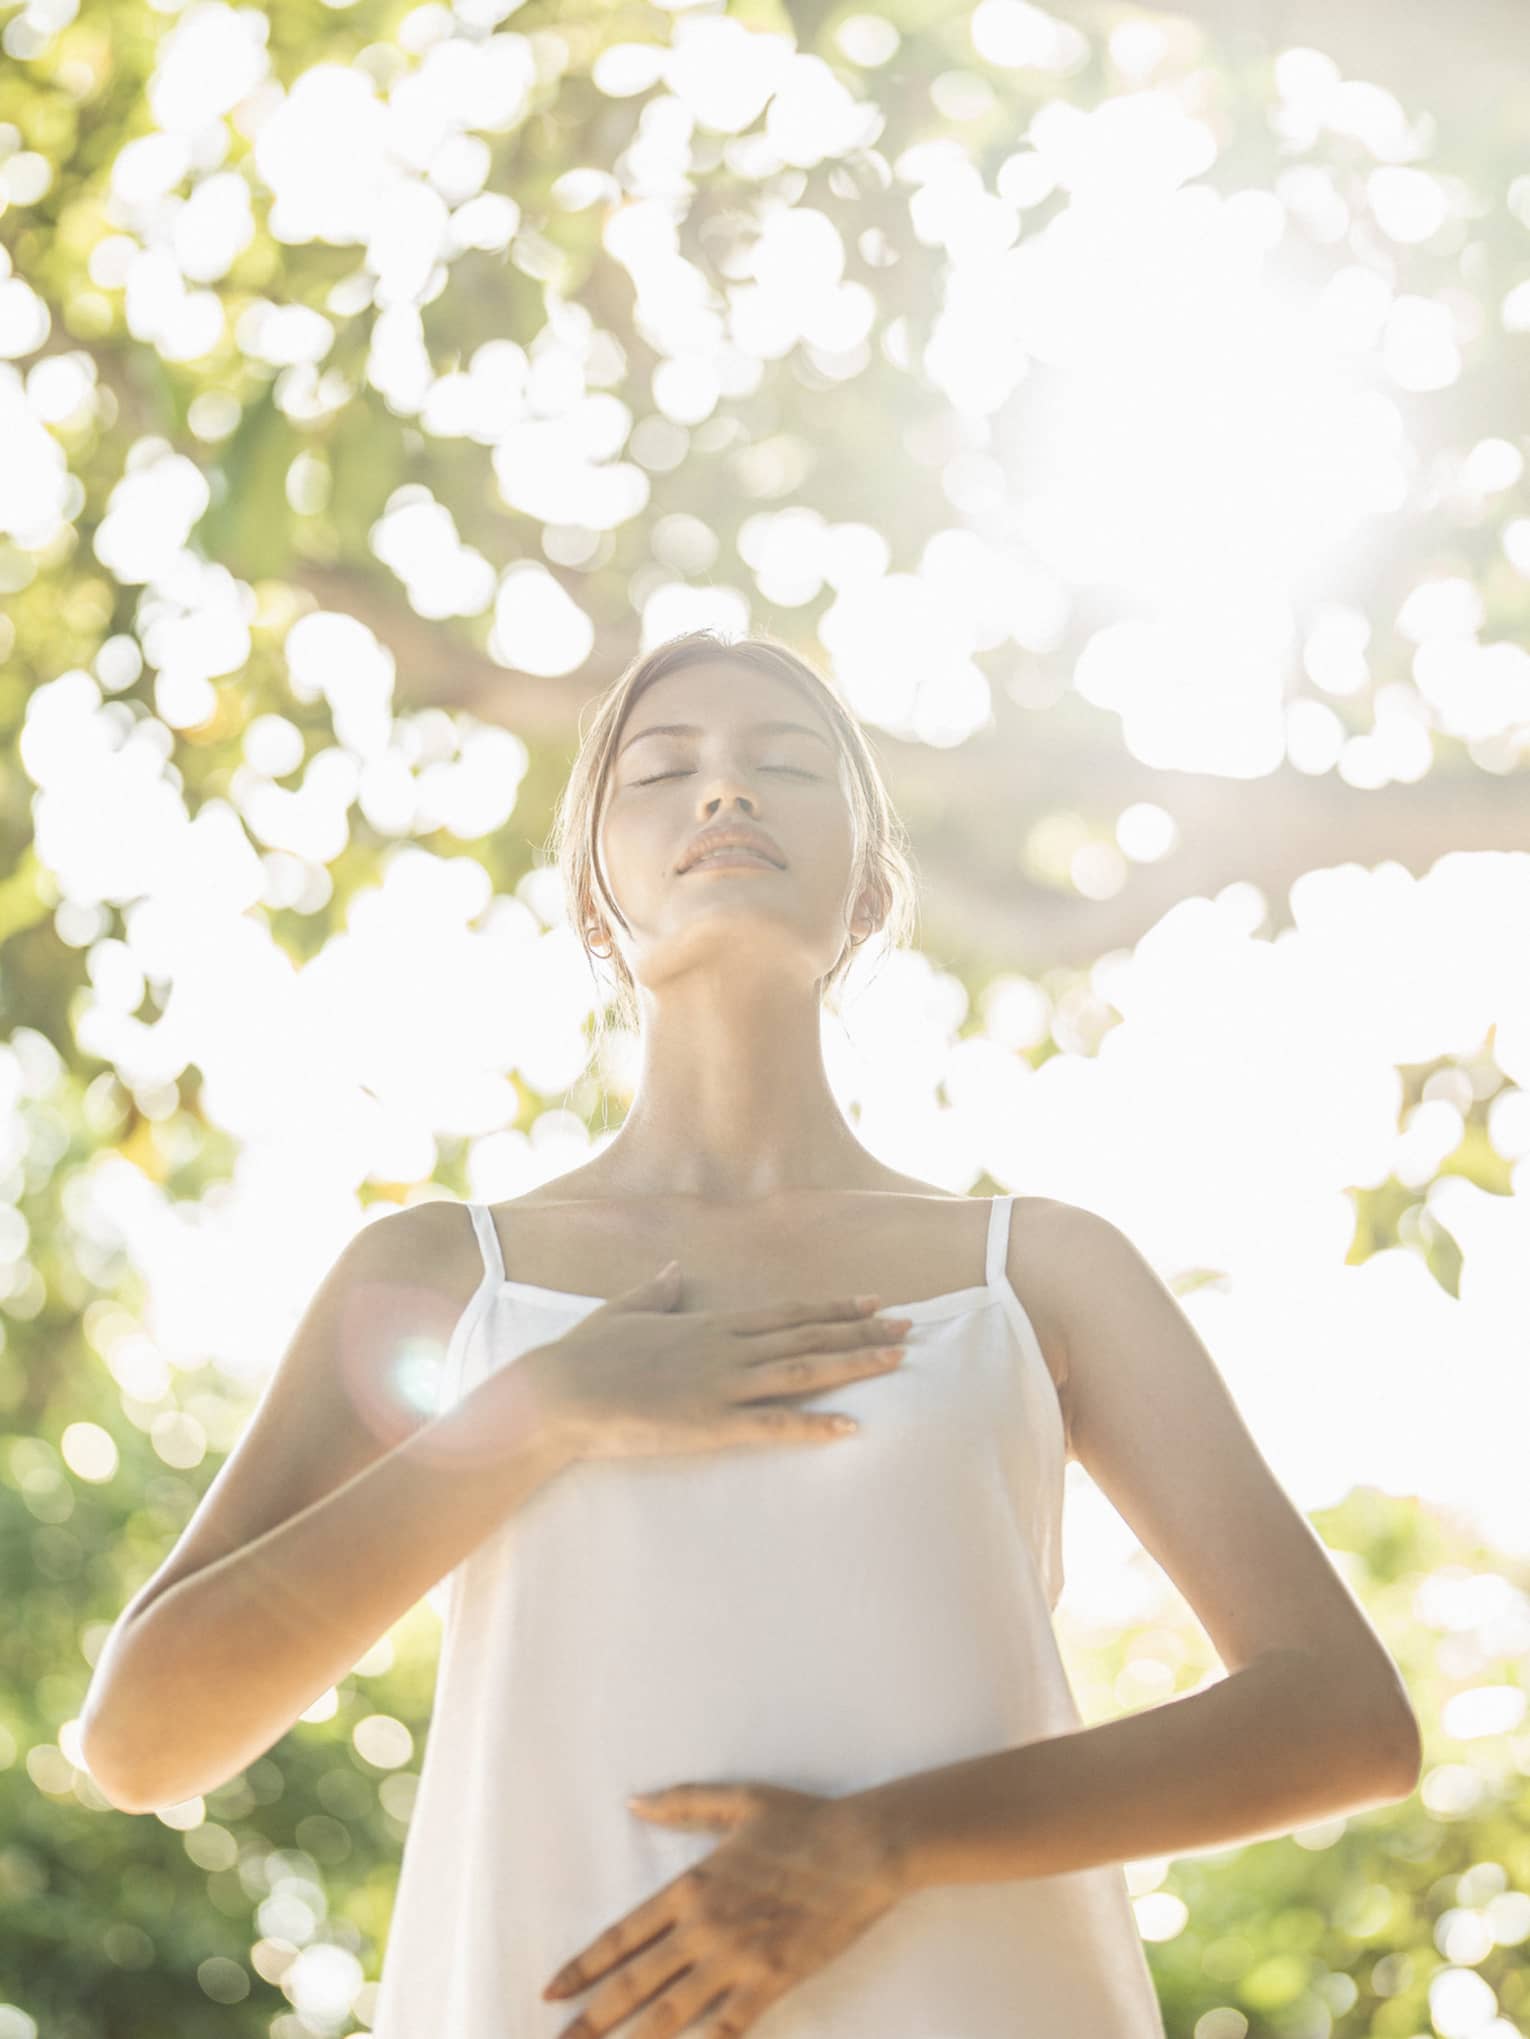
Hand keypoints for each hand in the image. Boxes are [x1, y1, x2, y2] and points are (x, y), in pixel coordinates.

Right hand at [522, 1261, 911, 1466]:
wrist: (557, 1393)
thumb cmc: (585, 1354)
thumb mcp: (624, 1311)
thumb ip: (657, 1292)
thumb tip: (675, 1272)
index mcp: (709, 1323)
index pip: (787, 1312)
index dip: (833, 1308)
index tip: (871, 1302)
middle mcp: (724, 1348)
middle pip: (807, 1336)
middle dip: (861, 1331)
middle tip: (909, 1326)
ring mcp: (719, 1385)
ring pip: (803, 1372)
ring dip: (854, 1365)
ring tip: (897, 1360)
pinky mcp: (709, 1424)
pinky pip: (773, 1426)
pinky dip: (815, 1426)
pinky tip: (852, 1426)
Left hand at [539, 1779, 903, 2035]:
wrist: (863, 1849)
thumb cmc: (802, 1822)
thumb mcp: (738, 1801)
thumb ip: (682, 1804)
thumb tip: (633, 1803)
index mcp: (691, 1886)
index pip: (622, 1937)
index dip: (583, 1968)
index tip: (551, 1992)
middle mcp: (705, 1928)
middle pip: (635, 1984)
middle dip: (591, 2020)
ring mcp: (738, 1960)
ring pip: (672, 2014)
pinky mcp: (773, 1981)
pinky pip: (730, 2027)